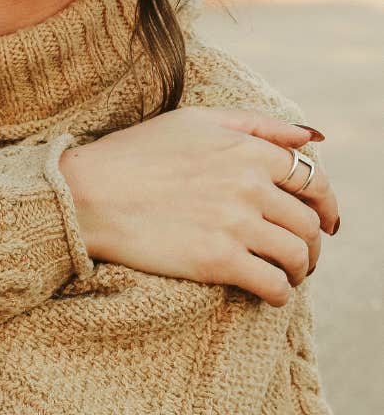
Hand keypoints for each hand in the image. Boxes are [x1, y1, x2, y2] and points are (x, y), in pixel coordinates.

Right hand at [59, 106, 339, 306]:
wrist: (88, 193)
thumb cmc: (137, 153)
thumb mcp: (197, 121)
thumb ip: (257, 124)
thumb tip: (313, 135)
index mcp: (247, 149)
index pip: (314, 180)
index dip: (327, 205)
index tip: (326, 222)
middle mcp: (249, 184)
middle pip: (309, 223)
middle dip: (314, 244)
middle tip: (302, 256)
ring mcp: (235, 223)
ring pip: (298, 256)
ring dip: (301, 271)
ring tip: (286, 276)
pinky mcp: (218, 261)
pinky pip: (273, 285)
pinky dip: (280, 294)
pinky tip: (268, 293)